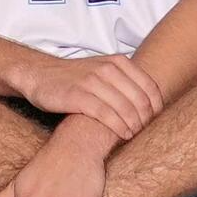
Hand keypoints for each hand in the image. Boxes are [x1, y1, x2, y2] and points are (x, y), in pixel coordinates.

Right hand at [10, 51, 164, 140]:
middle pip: (139, 99)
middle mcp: (107, 69)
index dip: (156, 106)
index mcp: (118, 62)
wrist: (40, 75)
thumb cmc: (76, 78)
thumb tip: (151, 102)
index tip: (155, 120)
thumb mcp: (103, 71)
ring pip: (124, 108)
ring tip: (134, 135)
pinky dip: (118, 127)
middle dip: (146, 118)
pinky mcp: (78, 96)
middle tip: (144, 131)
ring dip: (134, 125)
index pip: (149, 86)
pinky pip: (106, 115)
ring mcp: (92, 82)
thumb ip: (125, 81)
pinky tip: (123, 134)